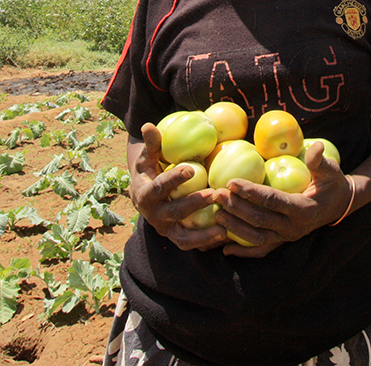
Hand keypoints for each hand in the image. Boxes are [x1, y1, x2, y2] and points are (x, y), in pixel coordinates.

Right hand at [128, 122, 225, 250]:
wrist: (146, 197)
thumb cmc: (151, 171)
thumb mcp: (148, 158)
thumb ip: (152, 144)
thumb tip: (148, 125)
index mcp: (145, 195)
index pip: (159, 188)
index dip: (174, 179)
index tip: (191, 169)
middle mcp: (154, 216)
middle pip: (174, 212)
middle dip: (194, 204)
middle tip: (215, 194)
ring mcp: (166, 229)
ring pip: (183, 237)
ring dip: (203, 234)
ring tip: (223, 228)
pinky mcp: (177, 237)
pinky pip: (192, 244)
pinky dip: (207, 242)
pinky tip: (225, 235)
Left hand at [212, 140, 352, 257]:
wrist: (340, 205)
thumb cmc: (333, 184)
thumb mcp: (331, 170)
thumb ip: (319, 160)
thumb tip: (314, 147)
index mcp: (303, 210)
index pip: (272, 201)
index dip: (251, 192)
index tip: (231, 182)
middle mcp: (294, 228)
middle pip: (259, 220)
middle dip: (236, 207)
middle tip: (217, 194)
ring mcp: (287, 237)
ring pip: (256, 237)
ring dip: (234, 228)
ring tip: (216, 213)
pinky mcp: (282, 241)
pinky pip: (261, 249)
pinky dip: (243, 252)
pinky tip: (225, 249)